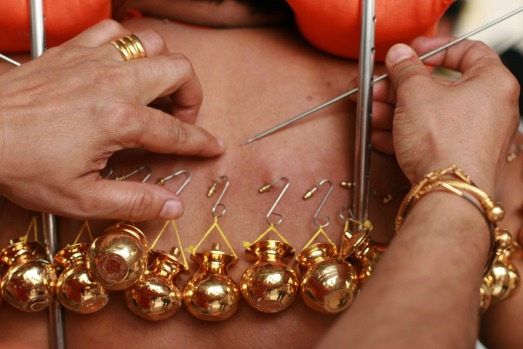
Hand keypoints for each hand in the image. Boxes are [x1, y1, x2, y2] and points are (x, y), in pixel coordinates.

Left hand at [0, 19, 223, 220]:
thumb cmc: (21, 164)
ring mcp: (93, 61)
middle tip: (179, 119)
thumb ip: (134, 202)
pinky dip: (127, 46)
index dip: (201, 142)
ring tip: (155, 91)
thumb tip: (174, 207)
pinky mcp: (73, 51)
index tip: (213, 146)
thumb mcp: (81, 198)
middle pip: (178, 71)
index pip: (177, 132)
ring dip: (163, 66)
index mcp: (120, 120)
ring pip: (151, 43)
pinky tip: (121, 67)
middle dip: (191, 96)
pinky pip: (114, 31)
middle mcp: (114, 82)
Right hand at [371, 36, 519, 190]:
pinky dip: (404, 133)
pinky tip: (379, 133)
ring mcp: (474, 135)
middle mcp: (489, 108)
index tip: (411, 52)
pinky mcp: (458, 157)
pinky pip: (429, 137)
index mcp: (492, 82)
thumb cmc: (444, 141)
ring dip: (395, 111)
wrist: (447, 192)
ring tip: (371, 111)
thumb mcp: (415, 94)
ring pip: (429, 114)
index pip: (468, 51)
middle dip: (401, 87)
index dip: (435, 48)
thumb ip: (405, 69)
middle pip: (439, 87)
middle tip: (378, 86)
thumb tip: (399, 54)